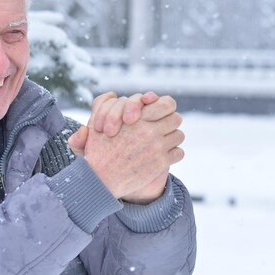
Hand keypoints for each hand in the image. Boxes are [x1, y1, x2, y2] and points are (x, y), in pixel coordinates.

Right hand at [68, 92, 183, 201]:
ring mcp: (156, 146)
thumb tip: (112, 94)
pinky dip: (173, 154)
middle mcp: (149, 130)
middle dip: (169, 122)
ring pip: (179, 135)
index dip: (165, 107)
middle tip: (162, 128)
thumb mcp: (96, 124)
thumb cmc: (97, 151)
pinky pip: (179, 153)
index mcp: (136, 117)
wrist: (100, 179)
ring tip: (162, 143)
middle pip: (176, 118)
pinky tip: (162, 156)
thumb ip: (103, 106)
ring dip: (171, 138)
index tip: (160, 113)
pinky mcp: (161, 162)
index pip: (167, 103)